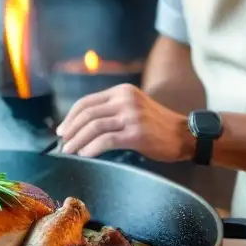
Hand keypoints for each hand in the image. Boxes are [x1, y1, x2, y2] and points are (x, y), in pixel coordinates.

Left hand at [55, 84, 193, 161]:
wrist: (183, 135)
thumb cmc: (156, 125)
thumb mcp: (133, 107)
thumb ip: (112, 110)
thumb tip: (82, 126)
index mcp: (122, 91)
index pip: (87, 101)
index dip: (70, 116)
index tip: (62, 129)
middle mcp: (125, 99)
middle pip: (88, 114)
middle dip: (71, 130)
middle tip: (63, 143)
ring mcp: (131, 115)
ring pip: (94, 127)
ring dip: (78, 140)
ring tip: (70, 151)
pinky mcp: (136, 133)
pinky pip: (106, 140)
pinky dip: (92, 148)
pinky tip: (86, 154)